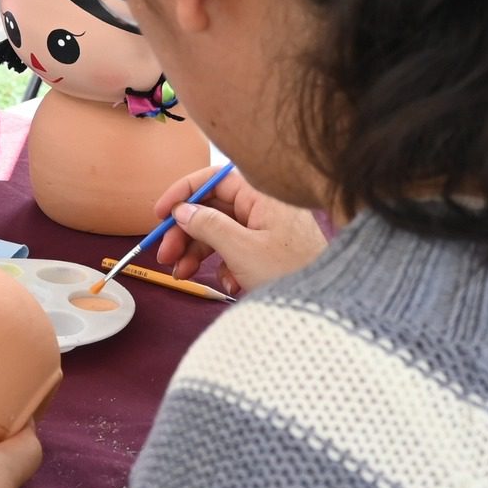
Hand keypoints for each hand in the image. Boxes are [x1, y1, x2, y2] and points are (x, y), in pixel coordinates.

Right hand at [151, 164, 329, 296]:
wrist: (328, 308)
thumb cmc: (290, 273)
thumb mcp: (242, 249)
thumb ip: (208, 225)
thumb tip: (182, 210)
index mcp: (261, 196)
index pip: (213, 180)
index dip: (183, 193)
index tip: (159, 213)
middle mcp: (264, 208)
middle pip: (213, 210)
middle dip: (185, 232)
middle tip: (165, 255)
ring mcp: (267, 231)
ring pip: (221, 234)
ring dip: (197, 253)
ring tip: (180, 274)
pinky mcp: (270, 253)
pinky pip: (236, 252)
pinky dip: (224, 266)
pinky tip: (227, 284)